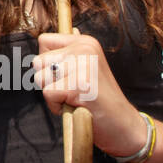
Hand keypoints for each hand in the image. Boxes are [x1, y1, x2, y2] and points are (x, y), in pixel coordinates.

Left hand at [33, 28, 147, 158]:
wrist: (124, 126)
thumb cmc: (100, 101)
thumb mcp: (86, 69)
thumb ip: (69, 54)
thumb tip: (51, 36)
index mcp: (85, 42)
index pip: (44, 41)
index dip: (46, 64)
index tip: (66, 77)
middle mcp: (84, 48)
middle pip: (38, 61)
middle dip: (48, 81)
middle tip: (71, 91)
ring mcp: (82, 65)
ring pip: (40, 77)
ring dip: (52, 94)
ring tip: (74, 98)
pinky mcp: (78, 84)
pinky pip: (48, 93)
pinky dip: (56, 106)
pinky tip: (76, 107)